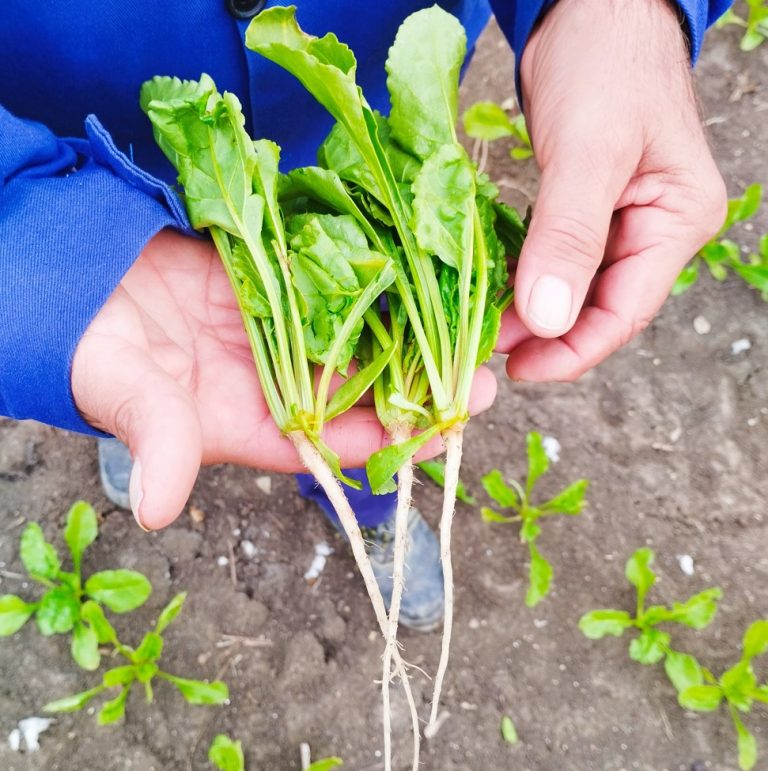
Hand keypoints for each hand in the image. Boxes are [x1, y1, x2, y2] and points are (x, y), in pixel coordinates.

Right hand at [72, 230, 495, 529]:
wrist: (84, 288)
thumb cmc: (101, 353)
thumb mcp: (131, 398)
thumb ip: (157, 443)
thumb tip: (156, 508)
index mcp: (261, 427)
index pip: (341, 445)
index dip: (393, 441)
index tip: (447, 428)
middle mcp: (286, 386)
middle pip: (369, 395)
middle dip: (426, 389)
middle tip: (486, 377)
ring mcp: (289, 336)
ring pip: (366, 341)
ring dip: (416, 337)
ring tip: (472, 328)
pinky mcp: (286, 289)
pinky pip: (341, 292)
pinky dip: (379, 286)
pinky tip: (423, 275)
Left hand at [496, 0, 726, 379]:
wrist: (591, 6)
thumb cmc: (605, 61)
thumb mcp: (589, 151)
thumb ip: (569, 236)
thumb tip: (549, 320)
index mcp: (676, 223)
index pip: (625, 312)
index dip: (572, 352)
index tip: (518, 370)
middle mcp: (654, 231)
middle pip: (599, 309)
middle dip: (545, 337)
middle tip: (484, 350)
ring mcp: (622, 222)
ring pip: (575, 289)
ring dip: (531, 314)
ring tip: (483, 327)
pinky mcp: (587, 209)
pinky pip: (558, 261)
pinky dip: (526, 280)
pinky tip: (494, 291)